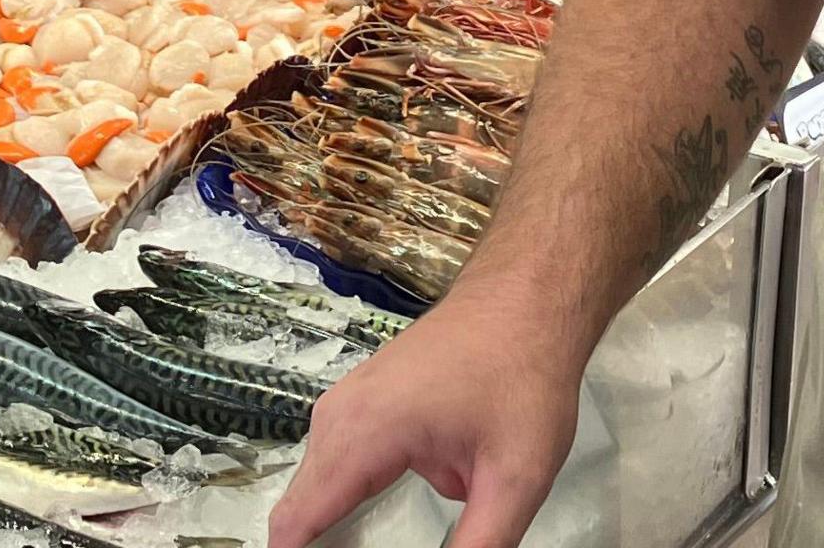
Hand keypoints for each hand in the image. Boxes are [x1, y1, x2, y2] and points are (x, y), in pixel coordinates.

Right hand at [271, 296, 585, 547]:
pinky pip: (336, 466)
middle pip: (301, 511)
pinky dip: (344, 504)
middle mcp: (337, 417)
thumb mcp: (516, 479)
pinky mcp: (361, 402)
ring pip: (317, 488)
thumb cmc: (523, 379)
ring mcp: (345, 404)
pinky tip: (365, 532)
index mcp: (362, 434)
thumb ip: (479, 547)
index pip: (297, 524)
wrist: (526, 300)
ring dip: (328, 533)